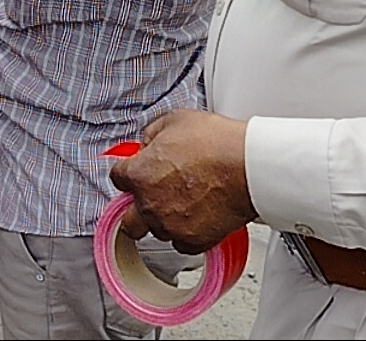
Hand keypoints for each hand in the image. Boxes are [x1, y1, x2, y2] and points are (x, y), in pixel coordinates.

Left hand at [109, 110, 256, 254]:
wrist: (248, 167)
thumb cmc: (215, 143)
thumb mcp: (174, 121)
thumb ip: (152, 135)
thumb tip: (148, 143)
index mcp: (139, 174)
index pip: (117, 179)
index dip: (129, 173)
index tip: (137, 173)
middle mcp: (149, 204)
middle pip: (129, 220)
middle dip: (136, 209)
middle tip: (151, 198)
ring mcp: (170, 225)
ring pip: (157, 231)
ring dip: (164, 220)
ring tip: (183, 204)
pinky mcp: (194, 241)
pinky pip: (182, 244)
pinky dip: (187, 234)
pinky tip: (197, 218)